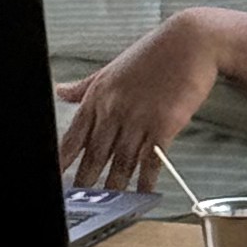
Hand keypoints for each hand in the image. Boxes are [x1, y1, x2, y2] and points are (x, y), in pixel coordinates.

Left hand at [58, 12, 223, 194]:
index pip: (72, 137)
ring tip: (109, 204)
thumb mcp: (112, 67)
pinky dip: (145, 180)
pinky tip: (141, 192)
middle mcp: (114, 109)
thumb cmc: (154, 52)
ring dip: (114, 186)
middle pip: (95, 155)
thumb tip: (60, 92)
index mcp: (98, 95)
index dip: (62, 162)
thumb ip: (85, 86)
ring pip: (121, 162)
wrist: (191, 42)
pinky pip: (150, 161)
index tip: (55, 179)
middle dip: (85, 182)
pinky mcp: (164, 125)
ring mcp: (138, 118)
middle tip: (79, 201)